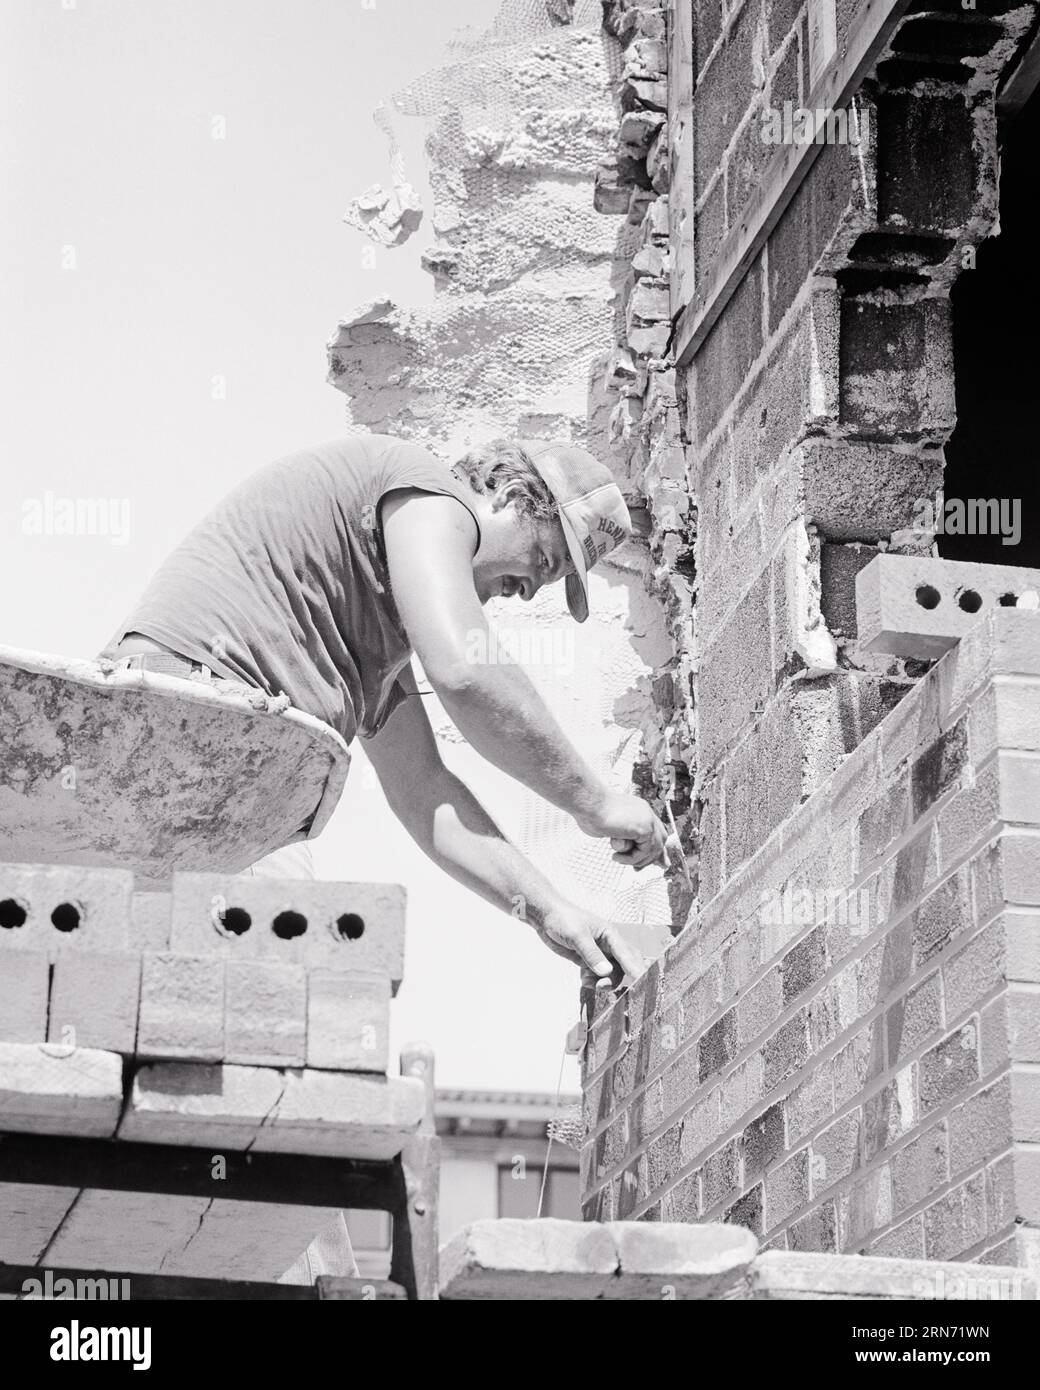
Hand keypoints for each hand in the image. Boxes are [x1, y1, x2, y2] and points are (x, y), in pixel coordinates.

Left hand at [535, 906, 657, 988]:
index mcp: (610, 935)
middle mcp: (608, 945)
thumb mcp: (577, 935)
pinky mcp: (588, 960)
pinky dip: (592, 980)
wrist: (546, 916)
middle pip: (623, 967)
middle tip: (601, 986)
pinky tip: (582, 977)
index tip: (642, 981)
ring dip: (601, 981)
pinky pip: (598, 975)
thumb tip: (606, 972)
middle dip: (615, 979)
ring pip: (610, 974)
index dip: (636, 969)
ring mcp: (599, 953)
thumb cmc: (563, 919)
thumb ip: (591, 954)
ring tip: (585, 980)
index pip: (628, 954)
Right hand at [576, 791, 668, 869]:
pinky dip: (630, 858)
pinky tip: (616, 856)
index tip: (646, 861)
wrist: (588, 803)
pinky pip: (644, 851)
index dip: (653, 848)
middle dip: (652, 858)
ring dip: (635, 859)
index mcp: (639, 811)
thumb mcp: (610, 828)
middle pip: (660, 840)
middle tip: (637, 869)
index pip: (655, 831)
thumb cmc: (591, 813)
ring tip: (618, 859)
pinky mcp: (644, 828)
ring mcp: (647, 820)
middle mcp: (646, 813)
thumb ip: (622, 837)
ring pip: (653, 849)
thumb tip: (624, 847)